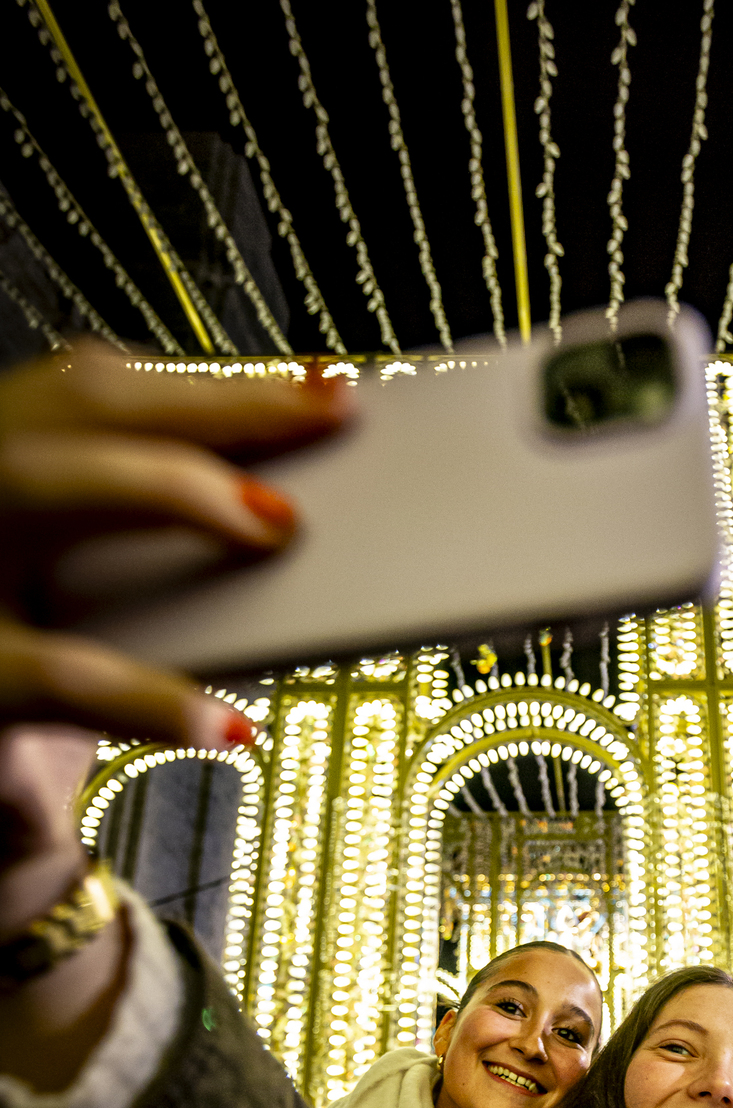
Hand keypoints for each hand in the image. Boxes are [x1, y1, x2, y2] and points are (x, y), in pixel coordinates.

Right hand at [0, 343, 349, 1087]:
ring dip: (163, 489)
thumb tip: (309, 511)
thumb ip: (178, 553)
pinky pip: (54, 677)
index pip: (96, 394)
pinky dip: (148, 696)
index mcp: (6, 473)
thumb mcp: (119, 610)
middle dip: (204, 408)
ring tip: (273, 525)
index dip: (208, 383)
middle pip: (71, 411)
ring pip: (33, 488)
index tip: (326, 388)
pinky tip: (230, 724)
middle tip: (325, 421)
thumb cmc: (62, 693)